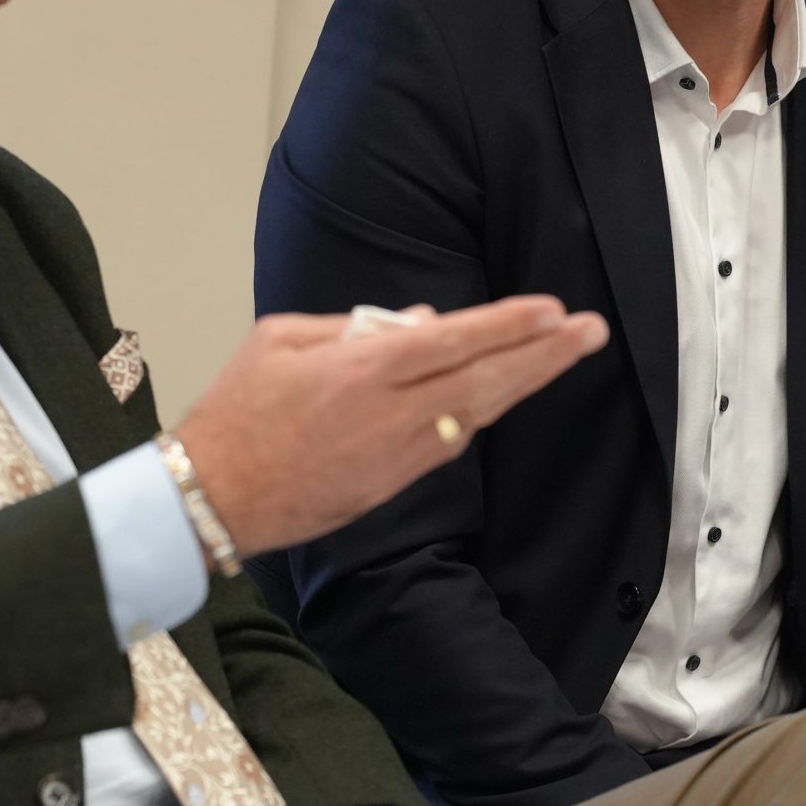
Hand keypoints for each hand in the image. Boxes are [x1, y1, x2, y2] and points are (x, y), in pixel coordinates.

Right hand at [173, 296, 608, 555]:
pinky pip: (451, 442)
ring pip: (477, 412)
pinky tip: (508, 392)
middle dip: (544, 354)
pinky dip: (481, 413)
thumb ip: (352, 326)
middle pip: (484, 379)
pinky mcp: (394, 484)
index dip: (508, 325)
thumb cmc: (239, 409)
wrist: (213, 495)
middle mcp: (390, 412)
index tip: (553, 310)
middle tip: (591, 331)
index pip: (452, 340)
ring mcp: (397, 453)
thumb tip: (421, 321)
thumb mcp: (281, 339)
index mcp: (361, 369)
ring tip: (566, 354)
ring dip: (524, 382)